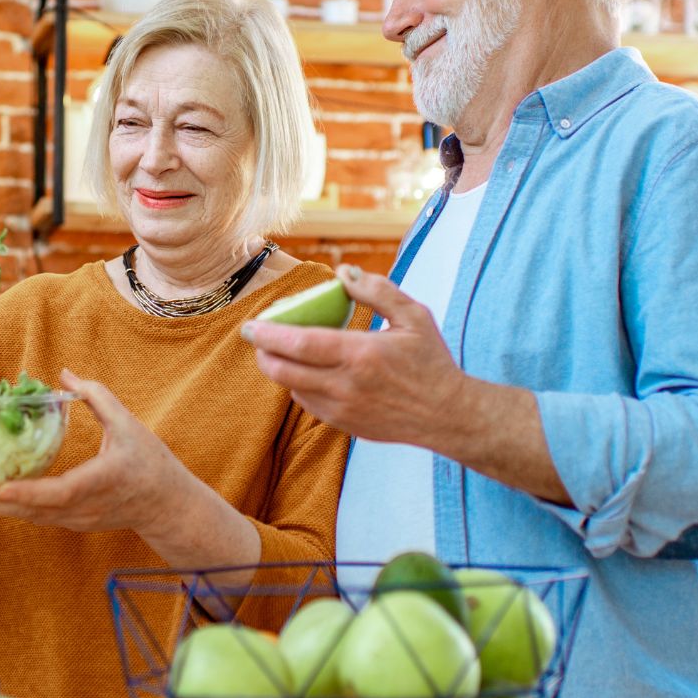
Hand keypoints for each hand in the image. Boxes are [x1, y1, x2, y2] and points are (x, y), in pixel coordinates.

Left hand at [0, 370, 196, 535]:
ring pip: (32, 518)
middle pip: (34, 511)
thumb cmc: (151, 464)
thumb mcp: (130, 425)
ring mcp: (77, 520)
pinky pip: (38, 517)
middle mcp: (85, 507)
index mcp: (101, 481)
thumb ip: (98, 397)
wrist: (167, 506)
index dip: (29, 492)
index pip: (60, 492)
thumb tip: (65, 375)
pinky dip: (14, 510)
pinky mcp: (72, 523)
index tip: (1, 489)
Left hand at [242, 264, 467, 446]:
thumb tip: (342, 272)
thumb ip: (377, 291)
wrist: (447, 416)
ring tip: (280, 350)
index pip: (299, 343)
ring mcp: (343, 410)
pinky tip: (306, 370)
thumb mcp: (413, 316)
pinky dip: (299, 385)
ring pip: (292, 388)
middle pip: (284, 371)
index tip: (250, 325)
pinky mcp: (345, 425)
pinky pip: (308, 404)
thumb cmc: (431, 362)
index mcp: (360, 355)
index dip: (268, 334)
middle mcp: (346, 386)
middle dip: (263, 353)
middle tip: (257, 337)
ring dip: (280, 369)